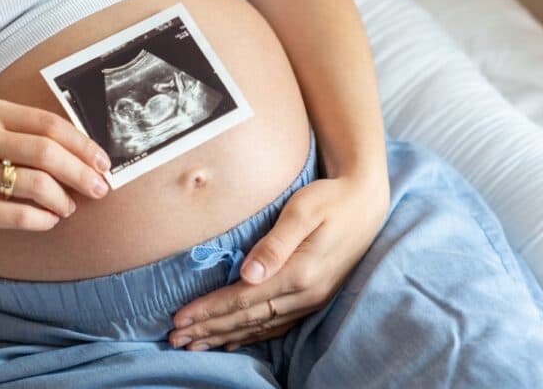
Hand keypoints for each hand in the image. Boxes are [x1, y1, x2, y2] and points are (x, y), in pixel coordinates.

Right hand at [0, 97, 110, 237]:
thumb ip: (30, 136)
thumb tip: (86, 156)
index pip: (49, 124)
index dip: (83, 144)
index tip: (103, 162)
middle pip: (46, 152)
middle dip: (81, 172)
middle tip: (99, 188)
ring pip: (35, 184)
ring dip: (62, 198)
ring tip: (68, 207)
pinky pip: (19, 214)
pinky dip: (43, 219)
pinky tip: (50, 220)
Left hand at [168, 175, 387, 351]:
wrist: (366, 203)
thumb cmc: (330, 199)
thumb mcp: (303, 211)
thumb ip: (276, 243)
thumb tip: (248, 274)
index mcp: (300, 273)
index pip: (243, 298)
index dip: (209, 310)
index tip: (180, 318)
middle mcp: (306, 295)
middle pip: (247, 318)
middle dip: (209, 329)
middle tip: (175, 338)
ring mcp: (311, 300)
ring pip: (259, 326)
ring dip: (225, 336)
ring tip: (194, 344)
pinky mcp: (313, 298)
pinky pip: (276, 326)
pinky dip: (251, 335)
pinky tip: (232, 341)